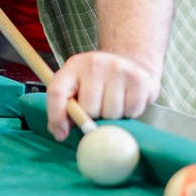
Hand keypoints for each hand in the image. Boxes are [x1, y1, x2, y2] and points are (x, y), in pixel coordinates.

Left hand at [45, 51, 160, 140]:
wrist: (131, 61)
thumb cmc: (99, 80)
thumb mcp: (78, 86)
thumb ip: (66, 107)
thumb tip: (60, 133)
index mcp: (73, 66)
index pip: (57, 92)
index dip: (56, 116)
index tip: (61, 134)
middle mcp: (94, 63)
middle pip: (89, 109)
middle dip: (94, 115)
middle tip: (99, 105)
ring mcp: (118, 68)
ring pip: (111, 113)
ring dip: (113, 116)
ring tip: (114, 101)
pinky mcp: (138, 79)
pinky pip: (131, 111)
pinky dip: (130, 113)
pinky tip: (127, 100)